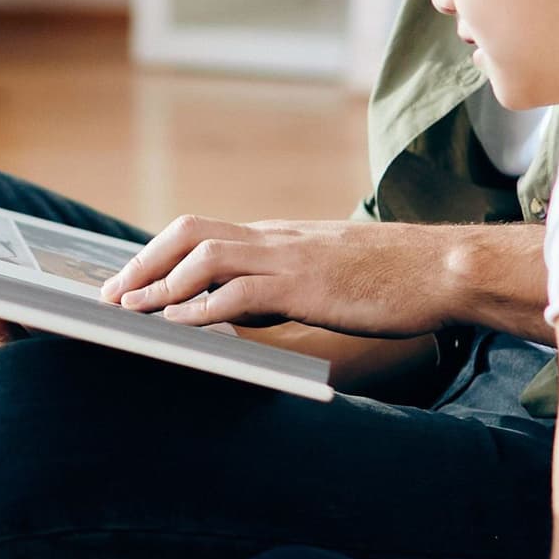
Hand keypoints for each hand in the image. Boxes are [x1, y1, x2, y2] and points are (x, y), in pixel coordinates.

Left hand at [100, 216, 460, 336]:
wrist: (445, 269)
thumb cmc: (397, 279)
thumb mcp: (330, 277)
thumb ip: (286, 287)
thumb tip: (247, 310)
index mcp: (282, 237)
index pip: (205, 233)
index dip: (161, 255)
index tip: (131, 280)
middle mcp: (277, 238)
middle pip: (191, 232)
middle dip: (145, 261)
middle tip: (112, 292)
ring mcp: (290, 257)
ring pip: (205, 256)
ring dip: (161, 284)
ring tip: (130, 309)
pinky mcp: (306, 284)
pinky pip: (239, 291)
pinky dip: (200, 308)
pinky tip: (178, 326)